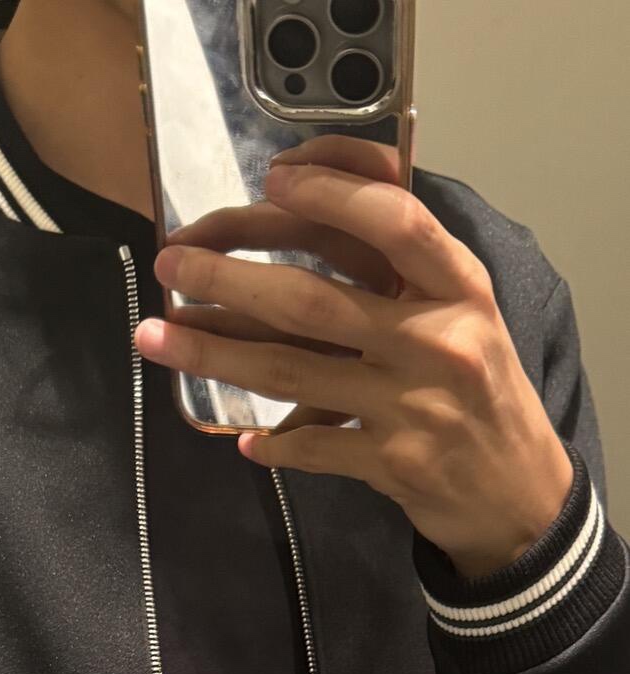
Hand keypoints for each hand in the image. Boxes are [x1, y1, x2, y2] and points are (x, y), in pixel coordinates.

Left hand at [133, 134, 573, 580]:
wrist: (518, 491)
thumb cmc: (479, 389)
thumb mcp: (467, 314)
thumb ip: (407, 270)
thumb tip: (318, 208)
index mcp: (460, 288)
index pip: (393, 222)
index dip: (331, 195)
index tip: (273, 179)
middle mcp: (438, 340)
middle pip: (311, 301)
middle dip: (227, 280)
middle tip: (171, 263)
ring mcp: (413, 405)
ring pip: (290, 372)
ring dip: (213, 354)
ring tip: (157, 337)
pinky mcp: (392, 464)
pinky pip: (311, 448)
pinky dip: (271, 443)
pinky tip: (240, 438)